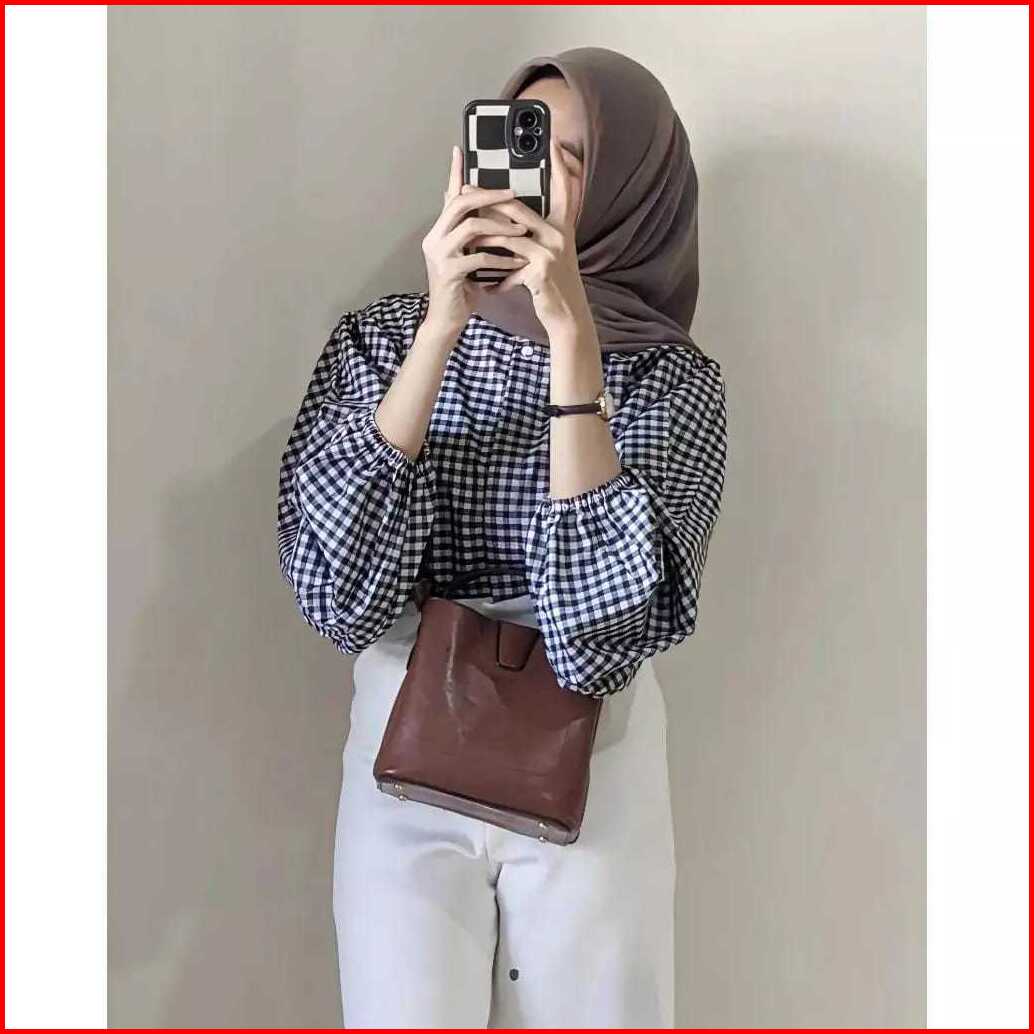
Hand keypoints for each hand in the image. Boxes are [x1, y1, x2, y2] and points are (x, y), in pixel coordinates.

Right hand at [420, 145, 530, 337]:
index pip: (448, 195)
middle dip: (489, 195)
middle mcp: (434, 238)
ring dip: (500, 226)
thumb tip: (481, 213)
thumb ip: (470, 233)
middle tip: (513, 193)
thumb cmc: (461, 288)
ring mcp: (439, 255)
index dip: (455, 172)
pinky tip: (518, 261)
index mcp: (439, 231)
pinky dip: (502, 257)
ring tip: (522, 230)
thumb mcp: (466, 255)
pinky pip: (479, 257)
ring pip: (471, 226)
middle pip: (460, 203)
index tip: (459, 149)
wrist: (447, 320)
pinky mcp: (450, 273)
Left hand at [470, 139, 592, 340]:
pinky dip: (495, 278)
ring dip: (483, 237)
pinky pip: (508, 268)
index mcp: (562, 227)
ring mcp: (550, 253)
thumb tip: (510, 217)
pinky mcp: (540, 272)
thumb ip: (534, 235)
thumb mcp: (549, 255)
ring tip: (466, 236)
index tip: (555, 142)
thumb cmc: (554, 286)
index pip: (566, 189)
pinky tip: (487, 287)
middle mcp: (559, 235)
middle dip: (488, 198)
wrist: (569, 317)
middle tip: (466, 187)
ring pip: (506, 236)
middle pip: (517, 208)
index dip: (562, 165)